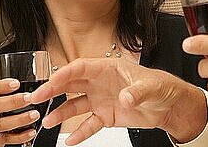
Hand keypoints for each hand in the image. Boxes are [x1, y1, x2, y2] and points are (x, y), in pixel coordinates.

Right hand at [0, 78, 40, 146]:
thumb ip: (2, 92)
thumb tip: (27, 85)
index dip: (2, 86)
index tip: (16, 83)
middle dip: (14, 101)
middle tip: (29, 98)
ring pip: (3, 124)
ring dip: (20, 119)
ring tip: (34, 114)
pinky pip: (9, 138)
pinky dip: (22, 136)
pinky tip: (31, 131)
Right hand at [30, 58, 207, 144]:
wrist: (170, 105)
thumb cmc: (162, 86)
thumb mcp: (151, 87)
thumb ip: (137, 92)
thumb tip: (125, 98)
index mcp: (108, 68)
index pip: (80, 68)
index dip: (63, 74)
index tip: (49, 83)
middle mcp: (100, 83)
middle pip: (71, 84)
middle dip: (52, 90)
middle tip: (36, 98)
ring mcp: (101, 99)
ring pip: (75, 105)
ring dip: (61, 113)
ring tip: (47, 121)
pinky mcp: (106, 116)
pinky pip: (88, 124)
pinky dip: (79, 132)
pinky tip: (69, 140)